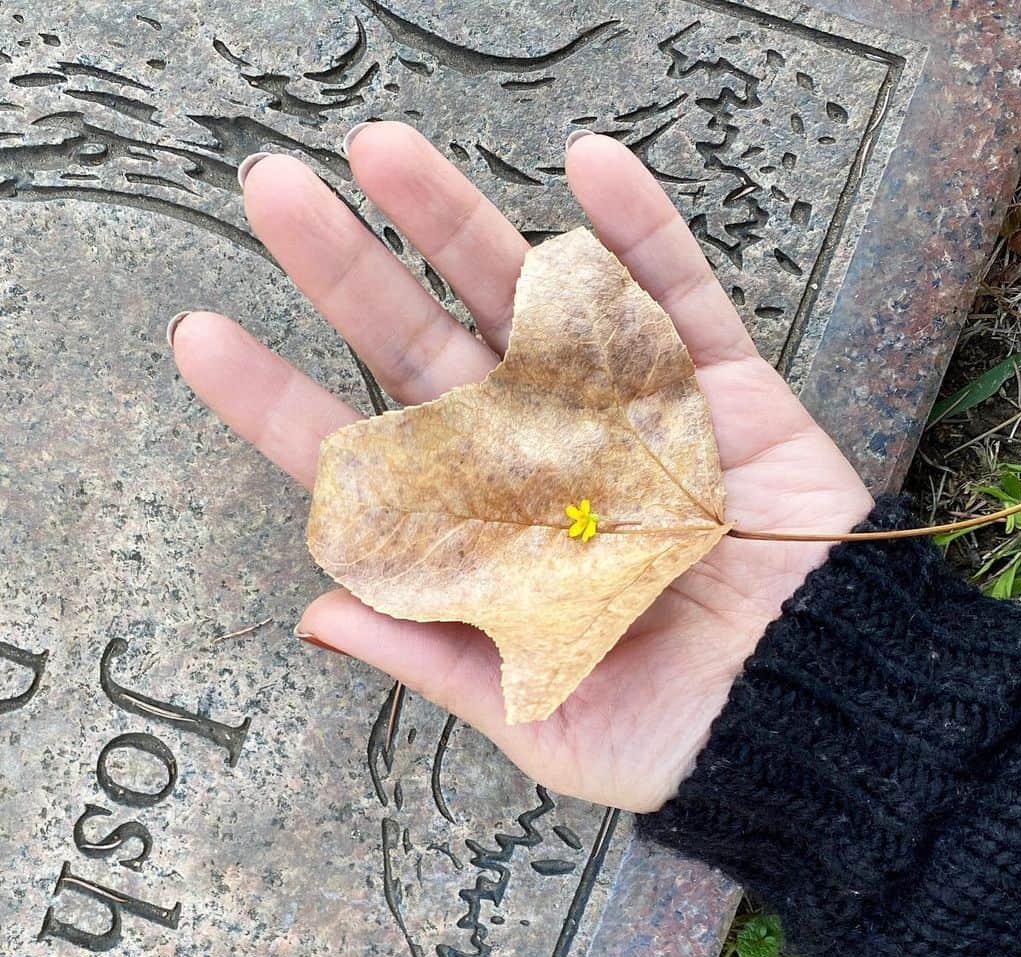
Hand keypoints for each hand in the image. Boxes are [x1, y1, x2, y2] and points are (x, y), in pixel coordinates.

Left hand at [172, 124, 872, 812]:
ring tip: (385, 153)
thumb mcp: (541, 717)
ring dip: (459, 224)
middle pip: (425, 355)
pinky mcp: (717, 392)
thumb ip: (435, 657)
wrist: (812, 711)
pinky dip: (641, 235)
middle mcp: (539, 461)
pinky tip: (589, 168)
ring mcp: (622, 416)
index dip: (280, 403)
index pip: (364, 463)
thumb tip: (315, 613)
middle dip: (349, 275)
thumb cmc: (672, 732)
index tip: (201, 337)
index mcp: (486, 537)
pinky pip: (679, 297)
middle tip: (270, 193)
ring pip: (529, 301)